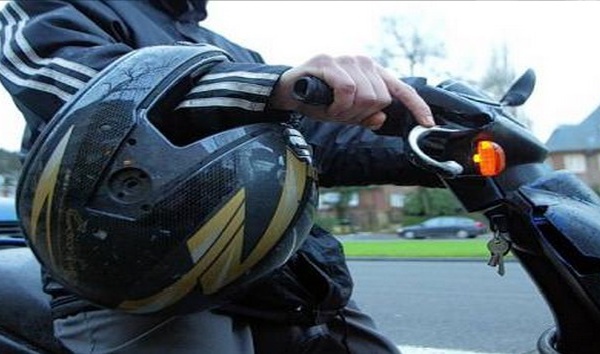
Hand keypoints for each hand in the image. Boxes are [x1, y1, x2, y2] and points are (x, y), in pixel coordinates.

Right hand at [269, 54, 433, 128]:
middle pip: (380, 99)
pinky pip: (347, 90)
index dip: (417, 107)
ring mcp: (347, 60)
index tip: (427, 124)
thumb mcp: (345, 114)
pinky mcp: (329, 62)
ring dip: (347, 112)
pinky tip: (328, 106)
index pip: (401, 89)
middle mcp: (363, 62)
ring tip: (331, 108)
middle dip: (361, 114)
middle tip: (341, 114)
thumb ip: (365, 117)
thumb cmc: (318, 101)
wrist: (288, 91)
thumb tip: (381, 118)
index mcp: (372, 74)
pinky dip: (339, 105)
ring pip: (365, 96)